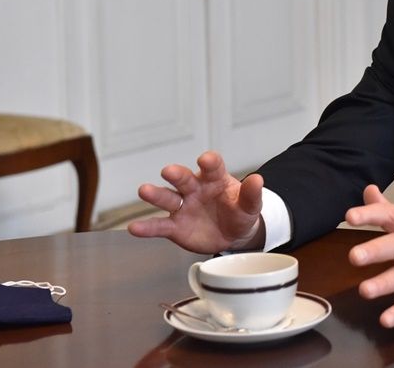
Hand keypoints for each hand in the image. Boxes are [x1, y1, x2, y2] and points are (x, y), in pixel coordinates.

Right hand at [128, 150, 264, 253]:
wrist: (233, 234)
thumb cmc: (240, 212)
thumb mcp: (250, 205)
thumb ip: (252, 194)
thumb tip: (258, 180)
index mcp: (215, 179)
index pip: (212, 166)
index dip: (209, 162)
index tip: (206, 160)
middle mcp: (195, 188)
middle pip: (184, 178)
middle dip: (176, 174)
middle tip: (168, 171)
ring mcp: (183, 206)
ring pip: (167, 198)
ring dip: (155, 194)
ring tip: (144, 190)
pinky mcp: (175, 226)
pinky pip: (160, 226)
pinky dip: (147, 227)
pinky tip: (135, 227)